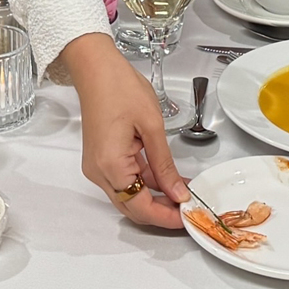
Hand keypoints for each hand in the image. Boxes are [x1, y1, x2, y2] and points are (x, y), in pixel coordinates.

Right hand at [64, 33, 189, 227]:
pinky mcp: (102, 159)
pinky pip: (126, 179)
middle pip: (132, 207)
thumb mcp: (152, 127)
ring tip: (186, 194)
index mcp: (110, 166)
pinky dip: (147, 183)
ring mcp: (98, 167)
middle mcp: (99, 172)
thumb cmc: (121, 89)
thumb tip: (179, 193)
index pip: (140, 207)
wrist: (96, 69)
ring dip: (156, 198)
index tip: (189, 218)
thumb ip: (165, 164)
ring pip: (129, 195)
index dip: (166, 217)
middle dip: (162, 212)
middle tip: (191, 211)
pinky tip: (170, 179)